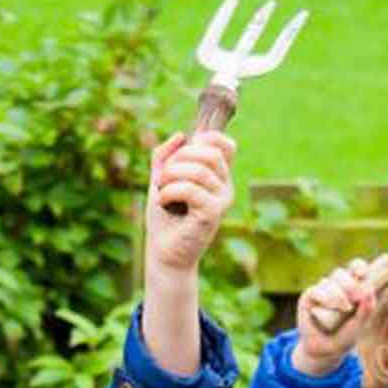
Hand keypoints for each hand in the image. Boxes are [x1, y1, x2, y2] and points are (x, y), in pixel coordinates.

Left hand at [143, 130, 235, 279]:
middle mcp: (225, 186)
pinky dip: (169, 192)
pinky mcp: (213, 214)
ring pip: (198, 171)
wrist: (164, 252)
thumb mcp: (161, 180)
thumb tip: (179, 136)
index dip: (206, 139)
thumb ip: (164, 157)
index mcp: (217, 176)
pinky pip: (191, 190)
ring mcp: (222, 200)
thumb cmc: (164, 218)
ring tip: (161, 190)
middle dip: (179, 158)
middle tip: (163, 177)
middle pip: (209, 153)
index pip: (226, 145)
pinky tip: (162, 202)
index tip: (184, 151)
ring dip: (170, 176)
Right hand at [292, 260, 376, 375]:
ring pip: (329, 281)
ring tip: (345, 308)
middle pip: (341, 273)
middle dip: (350, 282)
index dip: (359, 266)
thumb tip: (369, 290)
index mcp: (351, 287)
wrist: (323, 350)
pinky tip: (331, 306)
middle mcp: (336, 286)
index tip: (363, 273)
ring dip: (339, 293)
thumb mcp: (359, 325)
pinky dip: (326, 297)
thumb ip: (366, 309)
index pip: (355, 267)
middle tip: (356, 296)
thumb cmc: (345, 336)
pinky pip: (316, 290)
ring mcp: (321, 291)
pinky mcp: (308, 297)